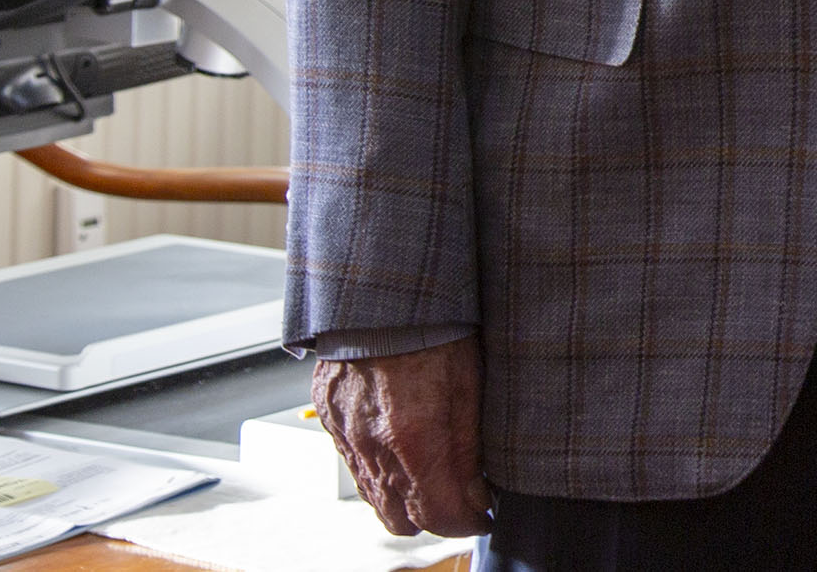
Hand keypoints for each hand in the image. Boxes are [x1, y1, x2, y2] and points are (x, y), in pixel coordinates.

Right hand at [313, 336, 489, 537]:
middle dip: (436, 516)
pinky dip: (381, 470)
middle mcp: (373, 449)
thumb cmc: (437, 330)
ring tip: (436, 471)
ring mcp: (346, 438)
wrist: (383, 294)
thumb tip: (478, 500)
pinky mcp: (331, 422)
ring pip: (376, 499)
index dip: (468, 522)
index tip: (485, 514)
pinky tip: (404, 447)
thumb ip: (470, 451)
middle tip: (463, 495)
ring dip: (406, 496)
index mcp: (413, 440)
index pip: (439, 516)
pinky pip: (355, 466)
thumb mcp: (471, 386)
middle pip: (402, 521)